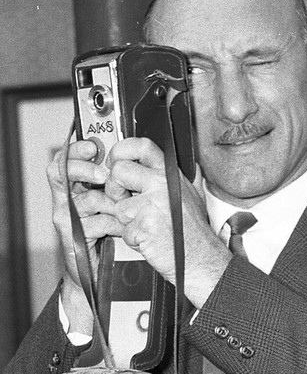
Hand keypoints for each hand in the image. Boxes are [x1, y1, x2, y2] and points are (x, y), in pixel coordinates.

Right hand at [47, 140, 123, 331]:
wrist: (100, 270)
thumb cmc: (111, 229)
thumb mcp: (115, 198)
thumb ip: (117, 178)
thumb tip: (133, 156)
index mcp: (77, 183)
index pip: (67, 157)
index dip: (76, 149)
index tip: (93, 146)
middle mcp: (67, 196)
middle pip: (62, 170)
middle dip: (83, 168)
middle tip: (102, 175)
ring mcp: (66, 215)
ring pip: (85, 198)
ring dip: (111, 204)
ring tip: (124, 212)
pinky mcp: (71, 234)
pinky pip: (94, 221)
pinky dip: (113, 224)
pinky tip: (120, 229)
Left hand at [105, 137, 231, 308]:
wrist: (200, 257)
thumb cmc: (194, 229)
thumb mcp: (192, 194)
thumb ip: (182, 176)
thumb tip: (183, 160)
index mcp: (170, 173)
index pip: (142, 145)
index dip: (122, 149)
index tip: (116, 159)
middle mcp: (161, 183)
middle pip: (118, 171)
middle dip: (114, 188)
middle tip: (125, 200)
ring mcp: (152, 203)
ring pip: (117, 205)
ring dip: (126, 220)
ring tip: (145, 224)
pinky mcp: (144, 225)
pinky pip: (123, 229)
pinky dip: (132, 238)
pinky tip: (148, 237)